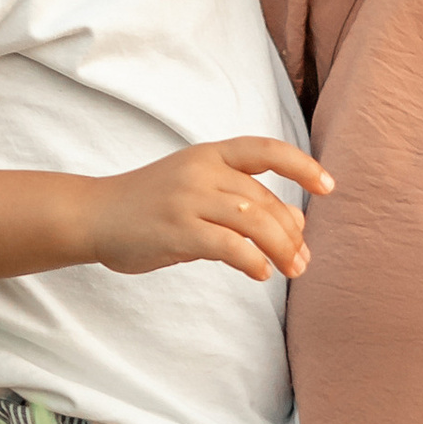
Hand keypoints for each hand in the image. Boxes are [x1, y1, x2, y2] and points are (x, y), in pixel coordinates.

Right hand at [80, 137, 330, 281]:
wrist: (94, 215)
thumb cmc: (150, 205)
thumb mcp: (198, 190)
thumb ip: (243, 201)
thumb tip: (296, 220)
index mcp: (210, 154)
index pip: (265, 150)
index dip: (301, 165)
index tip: (328, 186)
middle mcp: (201, 170)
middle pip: (264, 199)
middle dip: (291, 232)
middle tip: (303, 261)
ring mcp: (188, 198)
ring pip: (253, 220)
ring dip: (281, 248)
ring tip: (293, 271)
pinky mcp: (176, 229)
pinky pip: (227, 245)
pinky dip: (251, 260)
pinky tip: (262, 273)